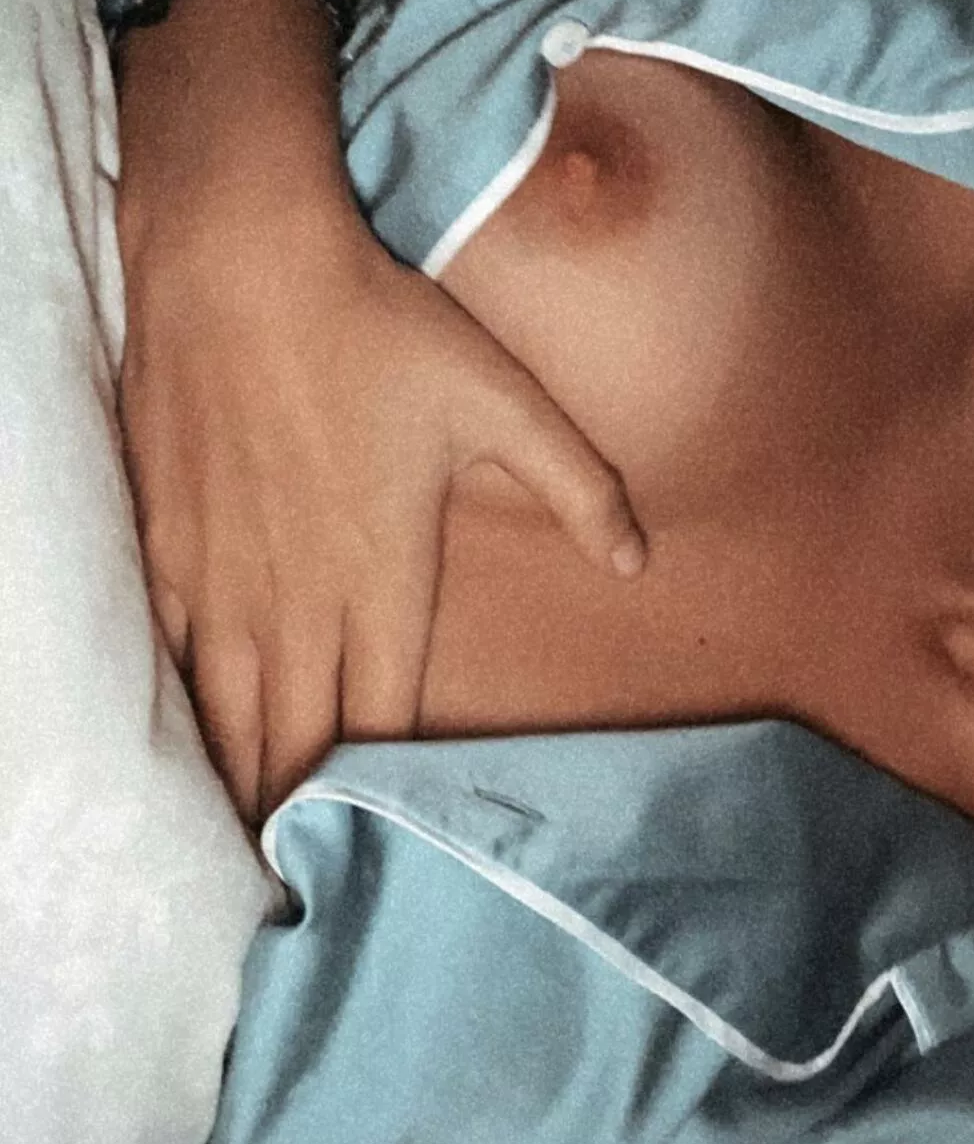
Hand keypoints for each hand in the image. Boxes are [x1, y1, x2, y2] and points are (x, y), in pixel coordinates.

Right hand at [117, 191, 646, 825]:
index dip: (376, 798)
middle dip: (295, 817)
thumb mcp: (500, 398)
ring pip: (226, 712)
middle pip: (293, 740)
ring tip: (239, 846)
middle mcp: (298, 599)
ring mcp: (223, 577)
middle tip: (295, 882)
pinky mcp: (169, 543)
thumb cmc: (376, 327)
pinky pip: (174, 653)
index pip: (380, 725)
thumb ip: (575, 487)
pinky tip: (186, 739)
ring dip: (237, 779)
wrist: (241, 261)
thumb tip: (635, 563)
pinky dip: (185, 708)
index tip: (375, 853)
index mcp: (382, 577)